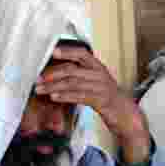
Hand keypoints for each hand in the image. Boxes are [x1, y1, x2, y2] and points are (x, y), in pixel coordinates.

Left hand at [34, 46, 149, 163]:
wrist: (126, 114)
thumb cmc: (108, 98)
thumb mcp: (96, 82)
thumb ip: (81, 76)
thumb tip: (58, 73)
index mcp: (97, 67)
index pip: (81, 53)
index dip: (67, 51)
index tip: (53, 52)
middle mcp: (99, 74)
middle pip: (72, 69)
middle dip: (52, 74)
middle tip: (38, 78)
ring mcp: (101, 87)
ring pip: (73, 83)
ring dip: (54, 87)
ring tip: (41, 90)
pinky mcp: (101, 100)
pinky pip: (80, 96)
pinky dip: (65, 96)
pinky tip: (55, 97)